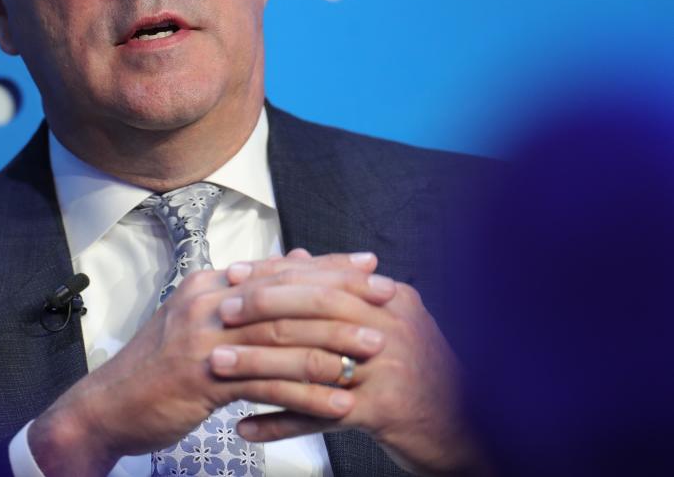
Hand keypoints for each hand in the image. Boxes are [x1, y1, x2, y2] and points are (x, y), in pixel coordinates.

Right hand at [28, 251, 394, 476]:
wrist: (109, 406)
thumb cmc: (159, 368)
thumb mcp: (198, 322)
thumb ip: (243, 298)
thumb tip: (290, 266)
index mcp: (208, 284)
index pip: (278, 268)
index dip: (326, 266)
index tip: (369, 266)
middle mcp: (207, 302)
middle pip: (286, 294)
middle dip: (342, 296)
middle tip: (386, 300)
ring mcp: (203, 339)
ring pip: (282, 336)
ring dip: (335, 343)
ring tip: (376, 350)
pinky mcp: (203, 379)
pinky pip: (268, 384)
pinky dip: (308, 394)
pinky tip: (340, 402)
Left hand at [217, 252, 487, 475]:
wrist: (471, 430)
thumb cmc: (421, 375)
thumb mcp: (392, 323)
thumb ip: (348, 292)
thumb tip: (299, 257)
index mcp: (391, 299)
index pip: (321, 277)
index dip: (272, 276)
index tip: (233, 275)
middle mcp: (391, 327)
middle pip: (312, 311)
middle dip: (259, 310)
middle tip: (219, 314)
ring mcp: (389, 368)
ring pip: (308, 360)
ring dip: (257, 365)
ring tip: (217, 366)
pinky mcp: (384, 410)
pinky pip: (318, 414)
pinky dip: (278, 422)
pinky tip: (245, 426)